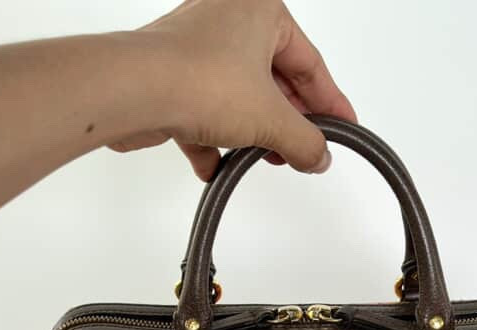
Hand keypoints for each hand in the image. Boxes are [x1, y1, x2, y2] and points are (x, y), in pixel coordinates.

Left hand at [109, 0, 356, 179]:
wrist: (133, 91)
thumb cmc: (200, 80)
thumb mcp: (272, 118)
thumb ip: (305, 141)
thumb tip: (319, 157)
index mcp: (261, 10)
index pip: (310, 62)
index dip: (330, 102)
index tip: (343, 127)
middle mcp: (228, 19)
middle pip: (274, 80)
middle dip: (288, 121)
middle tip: (303, 150)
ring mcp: (196, 48)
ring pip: (239, 96)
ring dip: (253, 133)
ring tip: (265, 158)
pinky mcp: (170, 77)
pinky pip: (202, 111)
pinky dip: (212, 141)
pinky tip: (216, 166)